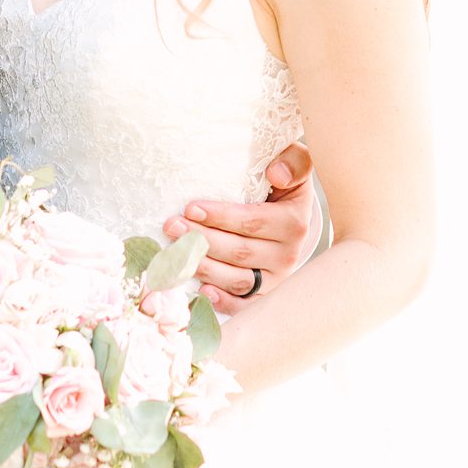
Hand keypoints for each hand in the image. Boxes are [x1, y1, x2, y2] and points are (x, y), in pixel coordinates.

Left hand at [162, 142, 321, 315]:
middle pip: (239, 252)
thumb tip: (276, 173)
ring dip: (203, 267)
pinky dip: (223, 302)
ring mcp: (277, 278)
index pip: (252, 221)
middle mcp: (288, 254)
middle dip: (201, 239)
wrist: (294, 216)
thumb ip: (294, 162)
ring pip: (237, 280)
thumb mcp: (296, 165)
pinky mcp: (266, 295)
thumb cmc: (284, 186)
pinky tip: (201, 291)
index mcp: (294, 222)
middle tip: (172, 226)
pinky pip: (245, 305)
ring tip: (175, 253)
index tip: (191, 207)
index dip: (220, 216)